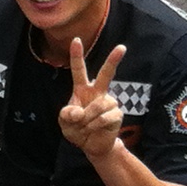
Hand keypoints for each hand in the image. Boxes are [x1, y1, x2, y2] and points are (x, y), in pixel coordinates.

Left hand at [58, 41, 128, 159]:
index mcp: (82, 90)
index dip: (77, 55)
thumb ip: (66, 115)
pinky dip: (95, 125)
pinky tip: (94, 129)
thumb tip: (78, 111)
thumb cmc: (77, 130)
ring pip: (99, 105)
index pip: (79, 70)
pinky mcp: (117, 114)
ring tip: (85, 126)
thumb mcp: (64, 122)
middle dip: (113, 60)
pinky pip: (105, 117)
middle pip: (105, 74)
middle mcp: (98, 93)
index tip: (75, 39)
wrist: (91, 145)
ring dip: (88, 119)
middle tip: (122, 47)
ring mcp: (109, 102)